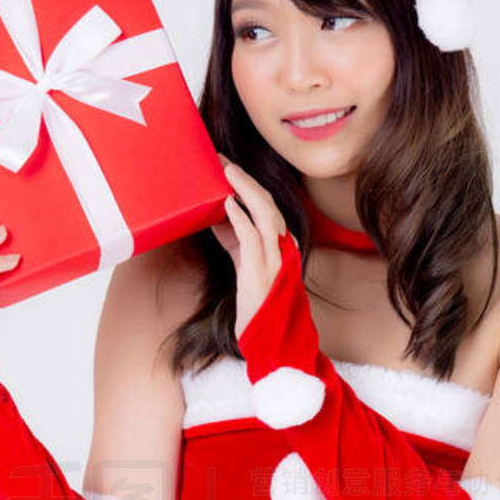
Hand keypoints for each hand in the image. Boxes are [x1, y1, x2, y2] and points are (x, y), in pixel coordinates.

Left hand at [211, 155, 294, 341]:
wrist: (270, 340)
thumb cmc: (256, 303)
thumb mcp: (244, 264)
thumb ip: (235, 240)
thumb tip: (217, 215)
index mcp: (278, 244)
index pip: (265, 205)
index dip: (247, 184)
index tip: (227, 166)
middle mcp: (281, 247)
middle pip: (266, 202)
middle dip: (244, 179)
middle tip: (221, 160)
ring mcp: (275, 259)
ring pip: (264, 213)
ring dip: (243, 189)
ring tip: (226, 171)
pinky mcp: (262, 272)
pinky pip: (252, 238)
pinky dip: (240, 218)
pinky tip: (227, 204)